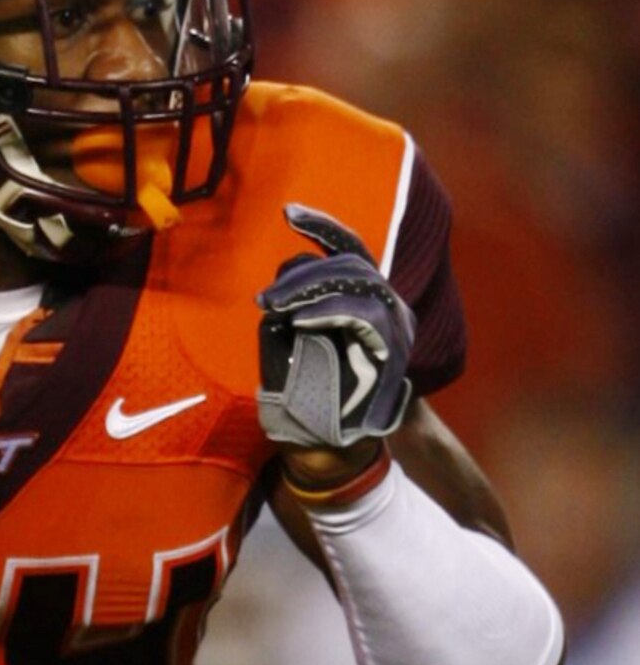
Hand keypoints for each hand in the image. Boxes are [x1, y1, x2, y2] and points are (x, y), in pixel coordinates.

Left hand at [256, 204, 413, 476]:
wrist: (328, 451)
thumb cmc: (306, 399)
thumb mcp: (289, 345)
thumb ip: (290, 312)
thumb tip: (281, 281)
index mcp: (366, 302)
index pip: (350, 250)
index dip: (322, 227)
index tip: (289, 213)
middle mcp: (388, 309)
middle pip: (352, 261)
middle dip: (305, 270)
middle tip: (269, 296)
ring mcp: (395, 328)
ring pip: (358, 282)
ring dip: (311, 288)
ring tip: (276, 307)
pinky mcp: (392, 351)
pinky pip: (363, 315)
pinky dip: (329, 311)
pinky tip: (302, 319)